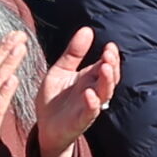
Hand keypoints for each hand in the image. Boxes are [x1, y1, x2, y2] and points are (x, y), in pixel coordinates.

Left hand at [28, 26, 121, 156]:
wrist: (44, 127)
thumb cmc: (54, 99)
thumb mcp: (60, 70)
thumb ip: (73, 53)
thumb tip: (87, 29)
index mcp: (89, 78)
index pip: (106, 65)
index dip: (110, 56)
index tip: (110, 45)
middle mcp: (93, 91)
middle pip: (110, 78)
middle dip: (112, 66)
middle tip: (109, 54)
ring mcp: (88, 106)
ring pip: (104, 93)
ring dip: (107, 81)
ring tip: (106, 67)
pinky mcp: (80, 120)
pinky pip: (90, 112)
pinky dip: (92, 103)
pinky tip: (89, 93)